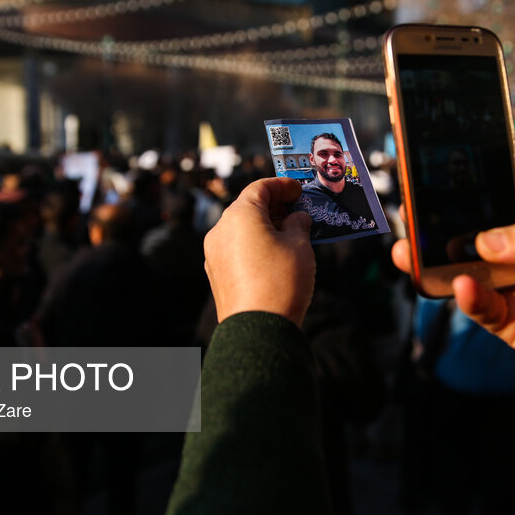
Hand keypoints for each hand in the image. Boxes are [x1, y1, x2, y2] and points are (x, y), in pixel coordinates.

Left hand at [205, 178, 314, 325]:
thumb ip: (298, 224)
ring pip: (240, 229)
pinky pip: (235, 248)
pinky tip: (273, 254)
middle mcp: (220, 230)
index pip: (260, 188)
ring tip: (288, 234)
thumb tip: (297, 218)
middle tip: (297, 211)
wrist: (258, 328)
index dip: (282, 186)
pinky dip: (253, 244)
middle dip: (273, 207)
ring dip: (263, 226)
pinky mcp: (215, 272)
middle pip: (247, 207)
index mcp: (240, 215)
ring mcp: (214, 252)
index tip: (298, 189)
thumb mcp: (299, 245)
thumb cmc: (281, 280)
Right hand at [392, 180, 514, 408]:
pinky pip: (477, 305)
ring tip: (411, 252)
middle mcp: (512, 251)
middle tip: (410, 214)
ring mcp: (505, 284)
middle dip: (437, 224)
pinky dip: (467, 296)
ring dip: (434, 261)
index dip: (472, 182)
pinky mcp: (503, 318)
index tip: (440, 169)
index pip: (497, 195)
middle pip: (467, 233)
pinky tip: (461, 285)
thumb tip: (484, 242)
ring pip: (461, 270)